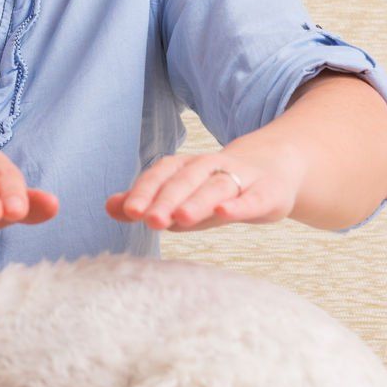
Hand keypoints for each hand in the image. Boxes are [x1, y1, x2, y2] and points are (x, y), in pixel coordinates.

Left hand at [105, 148, 300, 230]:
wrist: (276, 168)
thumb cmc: (219, 189)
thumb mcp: (184, 197)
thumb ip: (148, 202)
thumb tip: (109, 206)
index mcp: (188, 167)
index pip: (163, 174)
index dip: (145, 191)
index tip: (128, 211)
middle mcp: (212, 167)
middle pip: (186, 180)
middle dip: (166, 199)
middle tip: (148, 219)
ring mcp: (241, 178)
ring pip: (216, 186)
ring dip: (197, 201)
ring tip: (179, 218)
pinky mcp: (267, 192)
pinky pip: (252, 198)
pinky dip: (238, 204)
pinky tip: (224, 212)